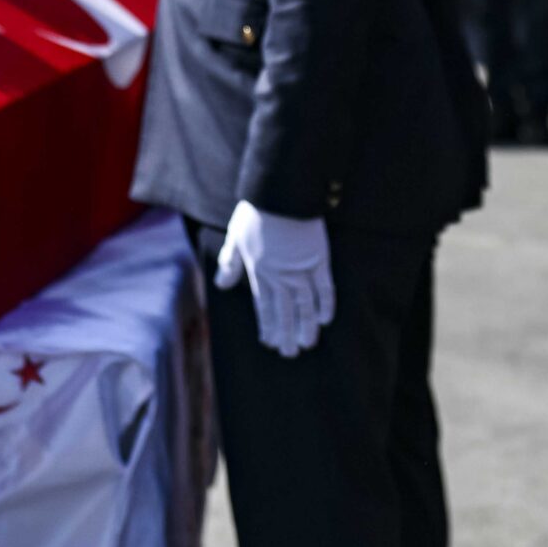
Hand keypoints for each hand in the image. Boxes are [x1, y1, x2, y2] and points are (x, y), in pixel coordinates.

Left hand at [212, 200, 333, 358]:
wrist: (281, 193)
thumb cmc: (255, 213)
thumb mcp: (235, 237)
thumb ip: (230, 263)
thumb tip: (222, 285)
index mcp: (259, 272)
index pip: (264, 306)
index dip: (267, 326)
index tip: (270, 342)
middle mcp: (281, 276)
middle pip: (285, 311)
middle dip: (286, 333)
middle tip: (290, 352)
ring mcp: (301, 269)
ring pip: (304, 305)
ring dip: (305, 326)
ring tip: (307, 343)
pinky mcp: (319, 259)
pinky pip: (325, 287)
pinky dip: (325, 303)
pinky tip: (325, 319)